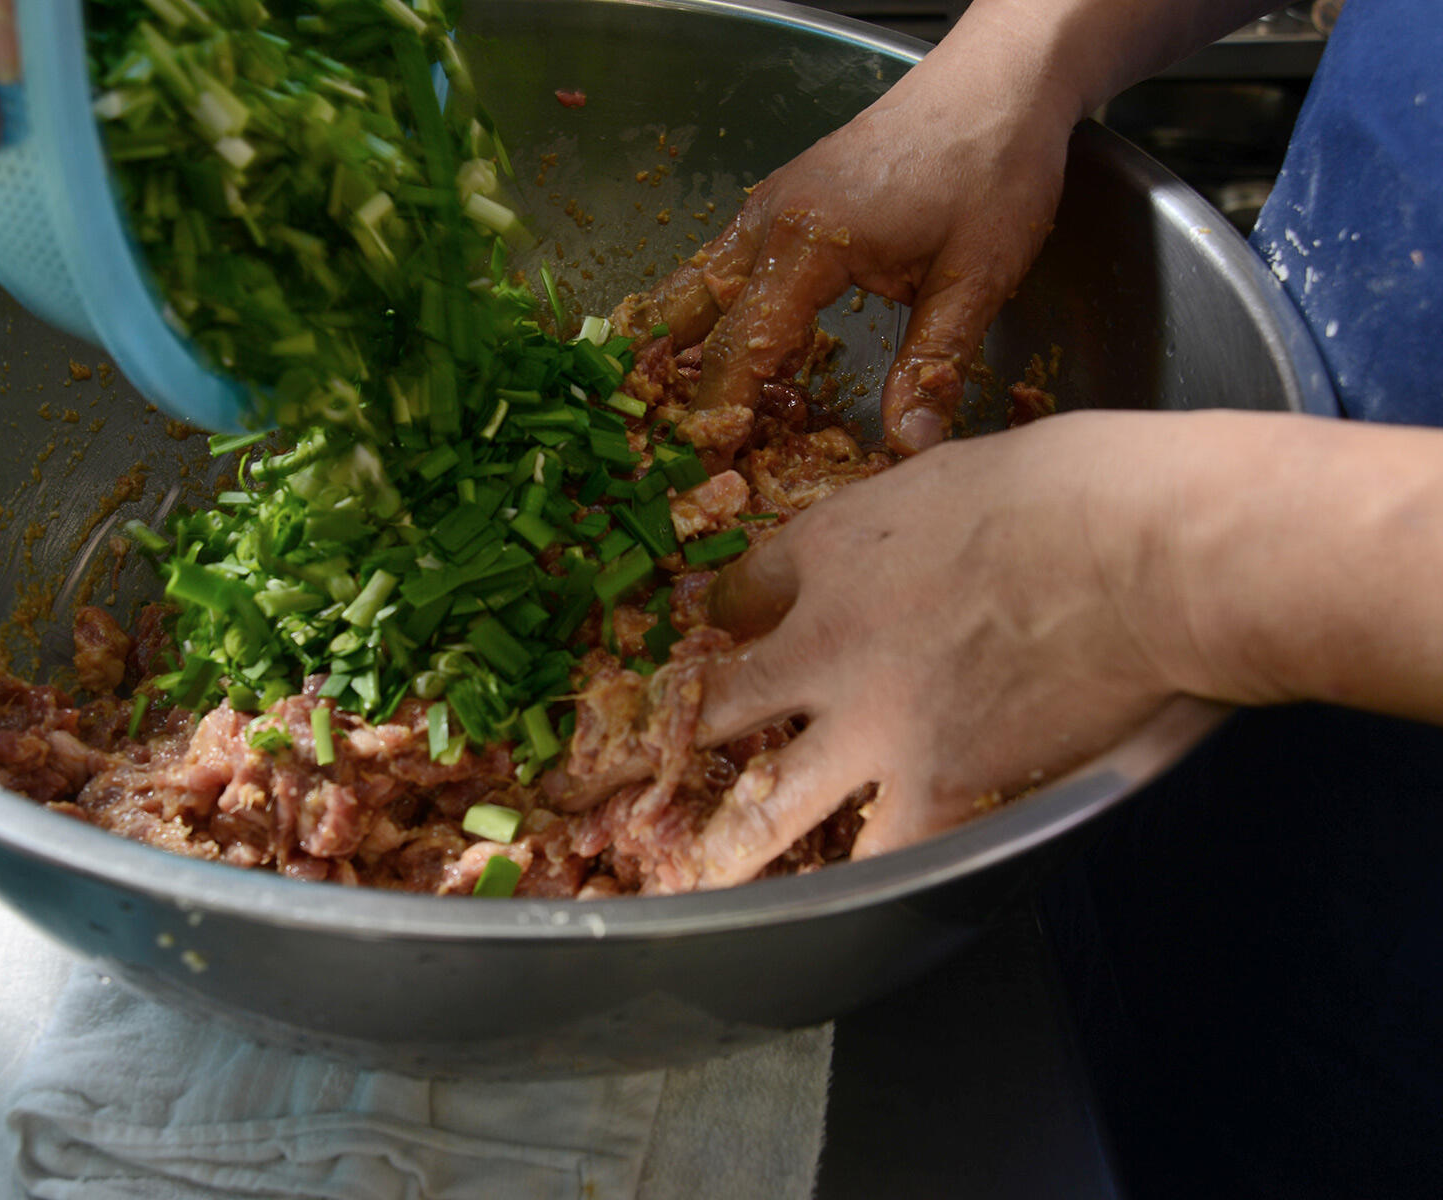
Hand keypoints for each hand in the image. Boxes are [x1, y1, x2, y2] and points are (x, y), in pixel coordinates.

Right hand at [632, 23, 1079, 453]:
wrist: (1003, 80)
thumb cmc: (995, 167)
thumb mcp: (976, 277)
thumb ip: (931, 366)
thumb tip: (907, 448)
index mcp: (808, 242)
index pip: (740, 348)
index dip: (722, 416)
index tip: (713, 470)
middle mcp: (769, 221)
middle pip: (688, 313)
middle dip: (678, 384)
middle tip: (681, 448)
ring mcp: (770, 205)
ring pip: (696, 284)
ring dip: (687, 348)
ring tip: (689, 412)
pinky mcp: (786, 201)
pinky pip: (723, 264)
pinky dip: (713, 314)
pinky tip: (732, 353)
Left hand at [685, 412, 1194, 883]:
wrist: (1141, 549)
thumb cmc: (1066, 488)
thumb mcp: (945, 473)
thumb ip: (897, 521)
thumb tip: (902, 537)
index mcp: (825, 554)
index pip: (732, 597)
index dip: (709, 626)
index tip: (698, 644)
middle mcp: (823, 647)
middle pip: (713, 706)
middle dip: (660, 741)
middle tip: (616, 773)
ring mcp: (872, 729)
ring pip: (764, 808)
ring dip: (722, 848)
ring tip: (688, 878)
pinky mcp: (939, 792)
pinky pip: (877, 858)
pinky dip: (858, 881)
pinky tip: (837, 907)